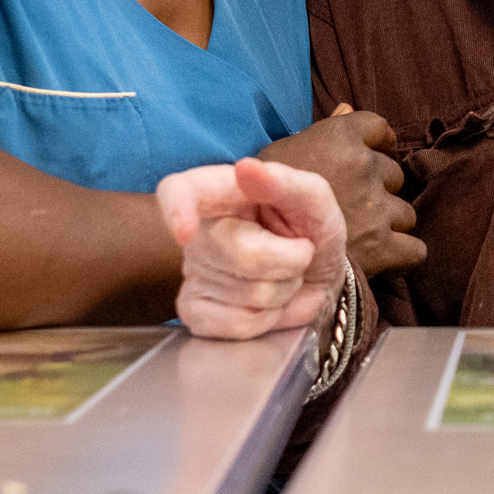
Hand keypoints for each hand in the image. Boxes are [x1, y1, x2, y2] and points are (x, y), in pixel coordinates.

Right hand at [157, 158, 347, 339]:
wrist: (317, 278)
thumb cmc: (310, 229)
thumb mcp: (315, 200)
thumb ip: (288, 182)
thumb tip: (246, 168)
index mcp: (221, 191)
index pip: (177, 191)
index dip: (175, 210)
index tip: (185, 232)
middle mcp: (200, 230)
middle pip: (240, 253)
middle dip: (288, 260)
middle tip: (298, 253)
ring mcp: (195, 273)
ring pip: (247, 294)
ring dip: (284, 289)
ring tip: (284, 275)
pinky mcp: (197, 312)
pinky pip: (238, 325)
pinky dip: (269, 319)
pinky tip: (268, 303)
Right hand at [259, 106, 425, 277]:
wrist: (255, 246)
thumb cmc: (260, 196)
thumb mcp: (281, 152)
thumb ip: (321, 132)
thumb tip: (347, 108)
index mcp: (340, 136)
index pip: (380, 129)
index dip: (377, 145)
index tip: (367, 159)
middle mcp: (364, 166)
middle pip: (394, 174)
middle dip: (378, 189)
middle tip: (352, 206)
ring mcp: (376, 206)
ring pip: (405, 212)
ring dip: (388, 222)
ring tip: (359, 234)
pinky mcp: (382, 246)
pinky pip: (414, 248)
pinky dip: (402, 253)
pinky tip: (382, 255)